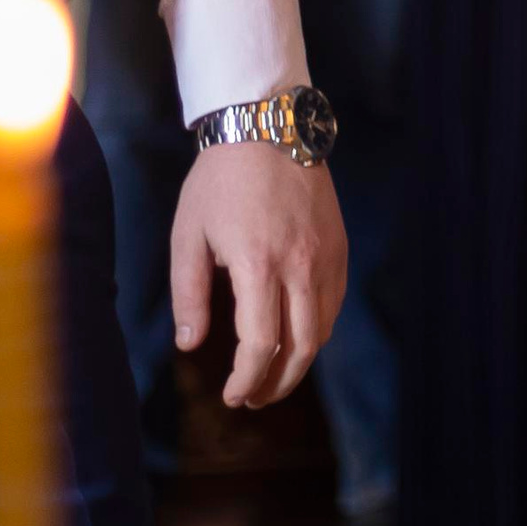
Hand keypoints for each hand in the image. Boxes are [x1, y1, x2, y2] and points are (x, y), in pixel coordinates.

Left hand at [171, 145, 347, 410]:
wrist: (268, 125)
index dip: (247, 381)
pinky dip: (317, 329)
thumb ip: (189, 294)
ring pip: (322, 329)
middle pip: (301, 349)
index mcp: (258, 265)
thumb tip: (191, 346)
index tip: (232, 397)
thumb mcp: (188, 235)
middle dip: (277, 385)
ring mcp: (325, 255)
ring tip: (272, 375)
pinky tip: (294, 335)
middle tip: (253, 400)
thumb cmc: (219, 180)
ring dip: (299, 363)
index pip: (260, 345)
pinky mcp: (338, 245)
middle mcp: (300, 265)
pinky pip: (333, 302)